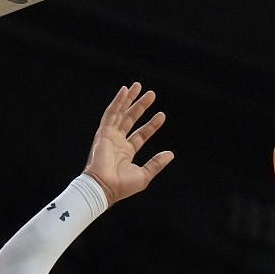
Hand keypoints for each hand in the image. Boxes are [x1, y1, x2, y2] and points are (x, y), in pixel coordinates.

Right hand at [83, 83, 173, 203]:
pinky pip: (111, 113)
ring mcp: (110, 136)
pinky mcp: (103, 132)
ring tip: (138, 86)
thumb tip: (171, 154)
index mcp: (126, 152)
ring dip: (129, 99)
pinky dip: (117, 101)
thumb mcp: (145, 174)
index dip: (152, 125)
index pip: (141, 134)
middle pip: (131, 119)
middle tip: (151, 94)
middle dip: (140, 106)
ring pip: (121, 113)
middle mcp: (118, 142)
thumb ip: (157, 163)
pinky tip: (124, 91)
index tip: (162, 115)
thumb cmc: (122, 186)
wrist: (105, 187)